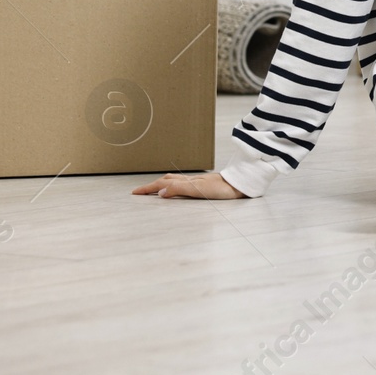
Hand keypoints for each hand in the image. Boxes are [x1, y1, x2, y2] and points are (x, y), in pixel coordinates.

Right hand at [132, 172, 247, 198]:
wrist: (240, 185)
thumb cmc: (222, 189)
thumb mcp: (198, 190)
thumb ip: (179, 190)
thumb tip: (160, 193)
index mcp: (186, 182)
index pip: (162, 184)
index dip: (148, 189)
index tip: (135, 193)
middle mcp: (190, 180)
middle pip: (166, 181)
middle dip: (152, 186)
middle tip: (140, 192)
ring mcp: (197, 182)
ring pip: (174, 181)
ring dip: (162, 184)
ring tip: (154, 189)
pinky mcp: (204, 185)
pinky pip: (183, 184)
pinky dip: (173, 186)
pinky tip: (177, 189)